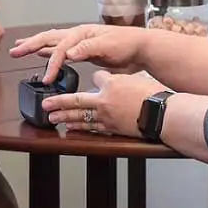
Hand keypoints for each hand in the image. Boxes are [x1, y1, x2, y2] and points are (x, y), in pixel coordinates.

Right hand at [9, 24, 148, 83]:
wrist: (140, 47)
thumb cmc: (126, 44)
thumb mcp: (108, 46)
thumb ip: (88, 48)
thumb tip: (69, 53)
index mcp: (81, 33)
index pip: (60, 49)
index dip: (52, 64)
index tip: (48, 79)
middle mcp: (77, 35)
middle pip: (49, 39)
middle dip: (30, 45)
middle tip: (14, 51)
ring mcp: (80, 42)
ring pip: (52, 42)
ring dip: (36, 45)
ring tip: (21, 48)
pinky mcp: (83, 50)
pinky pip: (61, 50)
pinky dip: (49, 52)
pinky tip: (42, 53)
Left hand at [42, 70, 164, 136]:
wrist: (161, 114)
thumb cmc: (153, 96)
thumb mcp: (134, 80)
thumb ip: (118, 80)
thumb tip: (106, 79)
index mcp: (110, 86)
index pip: (97, 78)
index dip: (95, 78)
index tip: (93, 79)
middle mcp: (104, 102)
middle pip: (77, 102)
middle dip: (59, 103)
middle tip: (46, 105)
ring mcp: (107, 118)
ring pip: (81, 117)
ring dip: (65, 118)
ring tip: (52, 119)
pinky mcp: (112, 129)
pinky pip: (91, 128)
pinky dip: (80, 128)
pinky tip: (72, 129)